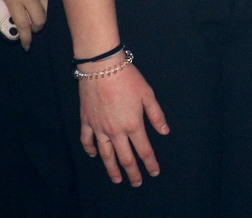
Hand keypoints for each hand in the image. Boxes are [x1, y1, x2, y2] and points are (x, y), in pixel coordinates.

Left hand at [0, 0, 50, 49]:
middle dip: (35, 29)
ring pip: (48, 12)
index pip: (23, 24)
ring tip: (36, 17)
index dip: (25, 38)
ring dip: (42, 18)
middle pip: (39, 22)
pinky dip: (48, 6)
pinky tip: (42, 3)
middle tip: (30, 29)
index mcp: (15, 0)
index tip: (25, 46)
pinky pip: (52, 0)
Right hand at [79, 65, 167, 185]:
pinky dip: (90, 150)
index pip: (143, 150)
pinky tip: (95, 156)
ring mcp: (99, 128)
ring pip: (105, 154)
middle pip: (125, 157)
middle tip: (136, 183)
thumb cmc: (129, 79)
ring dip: (111, 168)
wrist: (102, 69)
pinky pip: (87, 141)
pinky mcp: (87, 121)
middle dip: (132, 172)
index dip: (150, 163)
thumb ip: (156, 115)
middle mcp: (115, 131)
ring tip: (116, 179)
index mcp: (133, 124)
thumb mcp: (148, 95)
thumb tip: (164, 132)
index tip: (154, 172)